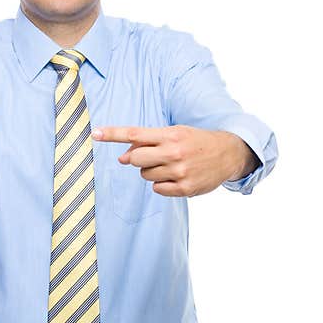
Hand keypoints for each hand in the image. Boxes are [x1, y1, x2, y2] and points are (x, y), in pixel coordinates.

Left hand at [92, 125, 258, 196]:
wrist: (227, 153)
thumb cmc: (195, 142)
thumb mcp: (175, 133)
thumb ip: (149, 142)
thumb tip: (122, 157)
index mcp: (170, 135)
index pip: (135, 133)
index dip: (112, 134)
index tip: (95, 133)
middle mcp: (174, 152)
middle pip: (135, 158)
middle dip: (137, 158)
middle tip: (153, 156)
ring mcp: (179, 171)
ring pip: (145, 175)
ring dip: (151, 171)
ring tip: (170, 165)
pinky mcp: (185, 188)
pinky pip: (157, 189)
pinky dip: (161, 184)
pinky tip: (176, 177)